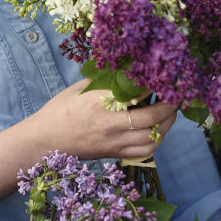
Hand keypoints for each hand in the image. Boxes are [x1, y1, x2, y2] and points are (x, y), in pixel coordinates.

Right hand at [30, 79, 177, 160]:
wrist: (43, 141)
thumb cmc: (59, 110)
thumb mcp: (79, 87)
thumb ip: (104, 79)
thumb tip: (127, 66)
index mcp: (99, 101)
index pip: (137, 90)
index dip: (155, 81)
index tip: (164, 72)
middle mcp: (110, 123)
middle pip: (152, 116)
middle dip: (170, 104)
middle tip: (176, 92)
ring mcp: (113, 141)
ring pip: (153, 137)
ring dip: (167, 123)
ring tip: (171, 110)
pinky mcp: (115, 154)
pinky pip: (145, 151)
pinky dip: (157, 140)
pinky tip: (159, 129)